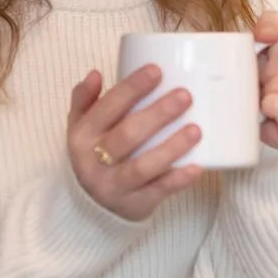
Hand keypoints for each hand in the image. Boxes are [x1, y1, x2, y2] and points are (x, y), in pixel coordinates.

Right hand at [68, 66, 202, 221]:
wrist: (90, 207)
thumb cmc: (93, 154)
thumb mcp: (81, 127)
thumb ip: (85, 99)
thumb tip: (96, 74)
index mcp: (82, 136)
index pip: (106, 108)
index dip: (131, 89)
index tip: (157, 70)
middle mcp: (94, 162)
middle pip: (127, 135)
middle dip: (157, 114)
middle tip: (185, 96)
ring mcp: (114, 186)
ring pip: (143, 166)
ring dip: (171, 147)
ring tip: (196, 129)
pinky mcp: (134, 205)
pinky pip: (158, 192)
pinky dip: (178, 180)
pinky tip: (197, 166)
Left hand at [253, 11, 277, 151]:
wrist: (274, 130)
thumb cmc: (276, 87)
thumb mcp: (274, 51)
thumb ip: (270, 28)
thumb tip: (268, 27)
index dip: (276, 51)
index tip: (277, 68)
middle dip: (270, 73)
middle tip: (271, 87)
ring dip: (269, 90)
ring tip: (271, 98)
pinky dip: (269, 105)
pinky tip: (270, 111)